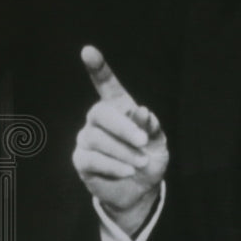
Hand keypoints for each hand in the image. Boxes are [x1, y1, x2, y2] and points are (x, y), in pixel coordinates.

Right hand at [72, 45, 168, 233]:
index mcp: (119, 108)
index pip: (106, 84)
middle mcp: (98, 120)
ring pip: (97, 139)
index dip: (98, 68)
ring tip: (140, 163)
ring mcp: (87, 139)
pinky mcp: (81, 160)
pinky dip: (113, 166)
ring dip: (124, 152)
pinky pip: (92, 159)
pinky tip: (128, 171)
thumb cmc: (149, 158)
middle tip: (143, 142)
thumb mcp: (158, 143)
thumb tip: (141, 112)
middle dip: (123, 127)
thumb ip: (151, 127)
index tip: (88, 51)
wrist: (141, 190)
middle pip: (100, 112)